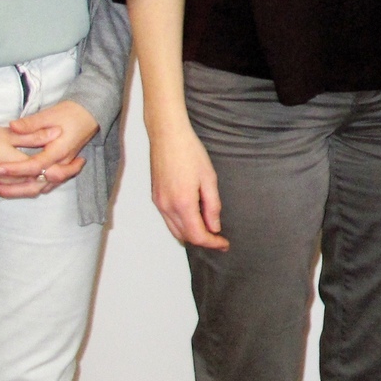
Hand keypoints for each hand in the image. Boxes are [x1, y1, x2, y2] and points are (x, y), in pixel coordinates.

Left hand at [0, 101, 98, 196]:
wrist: (88, 115)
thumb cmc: (70, 114)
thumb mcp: (50, 114)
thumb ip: (31, 123)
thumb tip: (12, 126)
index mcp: (59, 151)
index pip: (35, 165)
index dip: (16, 169)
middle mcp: (61, 164)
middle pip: (37, 185)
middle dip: (12, 189)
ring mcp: (62, 169)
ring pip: (40, 189)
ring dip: (18, 192)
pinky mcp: (60, 170)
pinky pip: (44, 186)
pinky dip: (28, 189)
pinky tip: (12, 188)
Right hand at [148, 119, 227, 250]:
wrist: (168, 136)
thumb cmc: (189, 152)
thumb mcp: (209, 179)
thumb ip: (212, 206)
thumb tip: (214, 227)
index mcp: (182, 203)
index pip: (198, 235)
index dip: (213, 243)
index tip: (224, 244)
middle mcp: (167, 207)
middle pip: (185, 236)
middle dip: (203, 241)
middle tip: (219, 239)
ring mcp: (159, 203)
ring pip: (175, 230)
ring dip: (191, 234)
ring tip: (209, 230)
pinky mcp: (156, 197)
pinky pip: (168, 220)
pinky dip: (182, 225)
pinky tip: (194, 217)